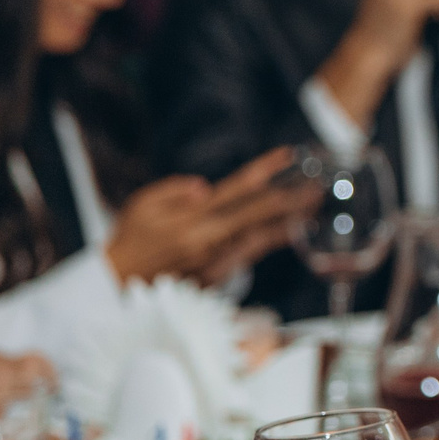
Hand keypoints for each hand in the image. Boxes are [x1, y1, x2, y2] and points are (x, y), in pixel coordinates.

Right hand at [104, 148, 302, 285]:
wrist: (118, 284)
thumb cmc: (130, 239)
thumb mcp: (142, 204)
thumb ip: (174, 190)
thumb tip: (205, 188)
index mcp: (190, 218)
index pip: (236, 188)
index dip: (265, 170)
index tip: (288, 155)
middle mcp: (208, 240)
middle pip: (259, 215)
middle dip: (291, 199)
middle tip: (319, 187)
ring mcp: (215, 261)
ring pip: (261, 237)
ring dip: (290, 222)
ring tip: (314, 207)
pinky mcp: (217, 277)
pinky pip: (249, 254)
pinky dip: (271, 241)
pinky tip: (290, 230)